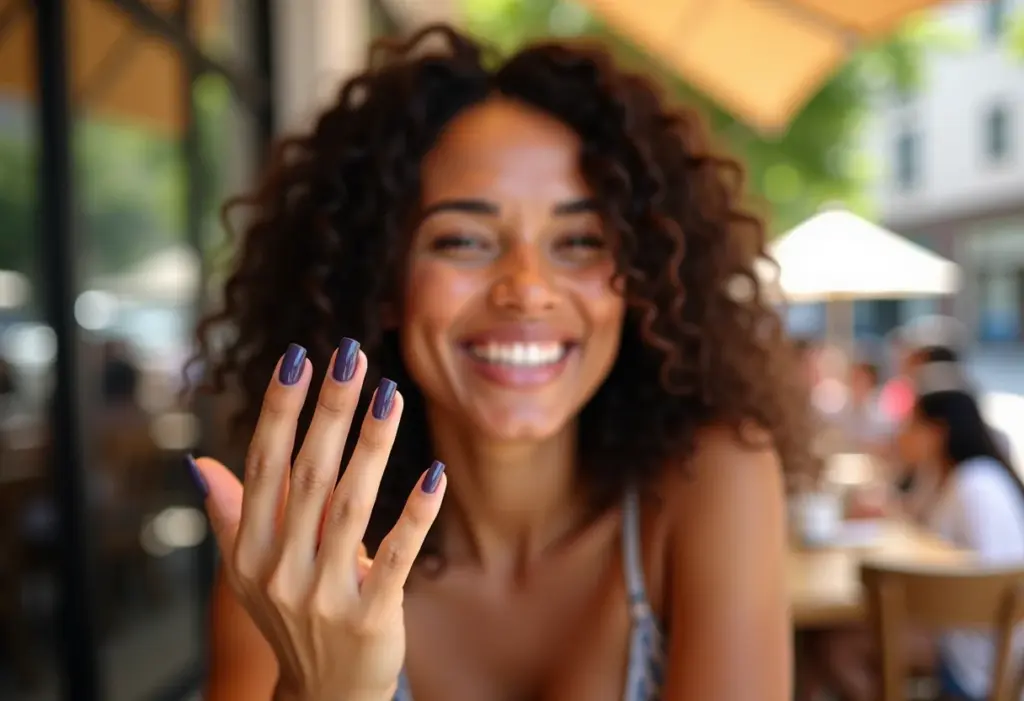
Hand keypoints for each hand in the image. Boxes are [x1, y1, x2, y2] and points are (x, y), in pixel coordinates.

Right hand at [191, 340, 446, 700]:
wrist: (324, 694)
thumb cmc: (289, 618)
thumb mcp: (247, 572)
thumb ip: (229, 515)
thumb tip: (201, 462)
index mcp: (249, 550)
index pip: (263, 466)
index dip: (279, 411)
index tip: (298, 359)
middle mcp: (279, 569)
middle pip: (307, 474)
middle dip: (329, 411)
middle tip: (351, 357)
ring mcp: (323, 595)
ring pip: (351, 505)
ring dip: (373, 446)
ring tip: (391, 394)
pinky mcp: (370, 616)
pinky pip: (395, 555)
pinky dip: (415, 513)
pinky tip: (434, 472)